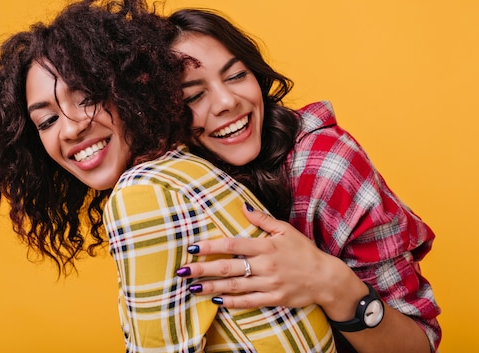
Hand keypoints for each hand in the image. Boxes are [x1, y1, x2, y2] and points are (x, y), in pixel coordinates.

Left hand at [178, 204, 358, 315]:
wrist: (326, 278)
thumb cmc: (304, 251)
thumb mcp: (285, 230)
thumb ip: (263, 220)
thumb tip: (244, 207)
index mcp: (265, 246)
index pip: (232, 245)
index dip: (210, 246)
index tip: (192, 247)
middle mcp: (265, 265)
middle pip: (227, 267)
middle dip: (202, 269)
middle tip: (182, 270)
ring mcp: (269, 284)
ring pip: (234, 286)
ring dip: (211, 287)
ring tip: (192, 287)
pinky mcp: (273, 299)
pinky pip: (248, 301)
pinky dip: (231, 302)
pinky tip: (216, 301)